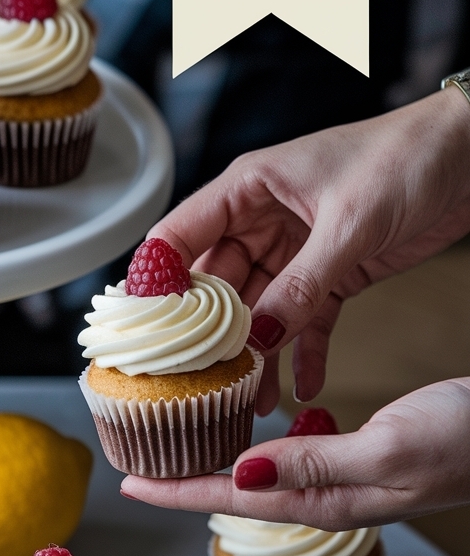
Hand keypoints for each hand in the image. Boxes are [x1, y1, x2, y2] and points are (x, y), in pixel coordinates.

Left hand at [120, 379, 469, 527]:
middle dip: (184, 481)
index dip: (179, 493)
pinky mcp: (360, 457)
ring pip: (262, 475)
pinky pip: (292, 457)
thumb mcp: (389, 448)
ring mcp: (345, 479)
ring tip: (175, 447)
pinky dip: (258, 444)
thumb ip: (316, 465)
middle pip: (238, 492)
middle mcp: (330, 495)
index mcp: (329, 500)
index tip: (131, 487)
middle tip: (137, 466)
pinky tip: (247, 428)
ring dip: (214, 462)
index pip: (235, 500)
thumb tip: (244, 473)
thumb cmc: (468, 440)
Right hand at [153, 87, 469, 412]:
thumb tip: (258, 338)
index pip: (178, 237)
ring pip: (260, 311)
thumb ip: (300, 284)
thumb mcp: (347, 223)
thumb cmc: (405, 157)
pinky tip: (303, 387)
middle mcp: (263, 220)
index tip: (150, 333)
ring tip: (251, 398)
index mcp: (248, 188)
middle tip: (203, 381)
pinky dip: (305, 353)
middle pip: (217, 286)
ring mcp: (296, 250)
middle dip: (210, 335)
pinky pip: (306, 321)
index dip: (158, 285)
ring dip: (258, 355)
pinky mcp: (332, 273)